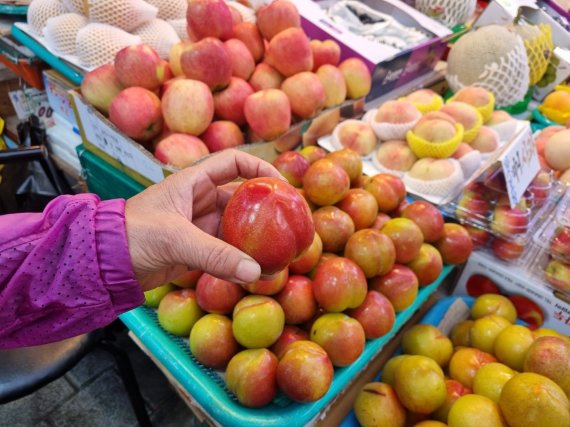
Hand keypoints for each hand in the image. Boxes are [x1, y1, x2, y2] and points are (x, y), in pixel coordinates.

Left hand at [125, 149, 282, 290]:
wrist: (104, 263)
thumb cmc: (133, 235)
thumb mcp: (176, 239)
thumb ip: (216, 255)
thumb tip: (255, 272)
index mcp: (193, 181)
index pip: (233, 162)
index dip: (260, 169)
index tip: (283, 187)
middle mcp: (200, 200)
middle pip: (242, 198)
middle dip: (266, 208)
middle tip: (291, 223)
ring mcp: (199, 225)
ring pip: (237, 227)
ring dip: (256, 239)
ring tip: (281, 251)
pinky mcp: (197, 249)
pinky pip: (226, 251)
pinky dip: (241, 260)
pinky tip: (257, 272)